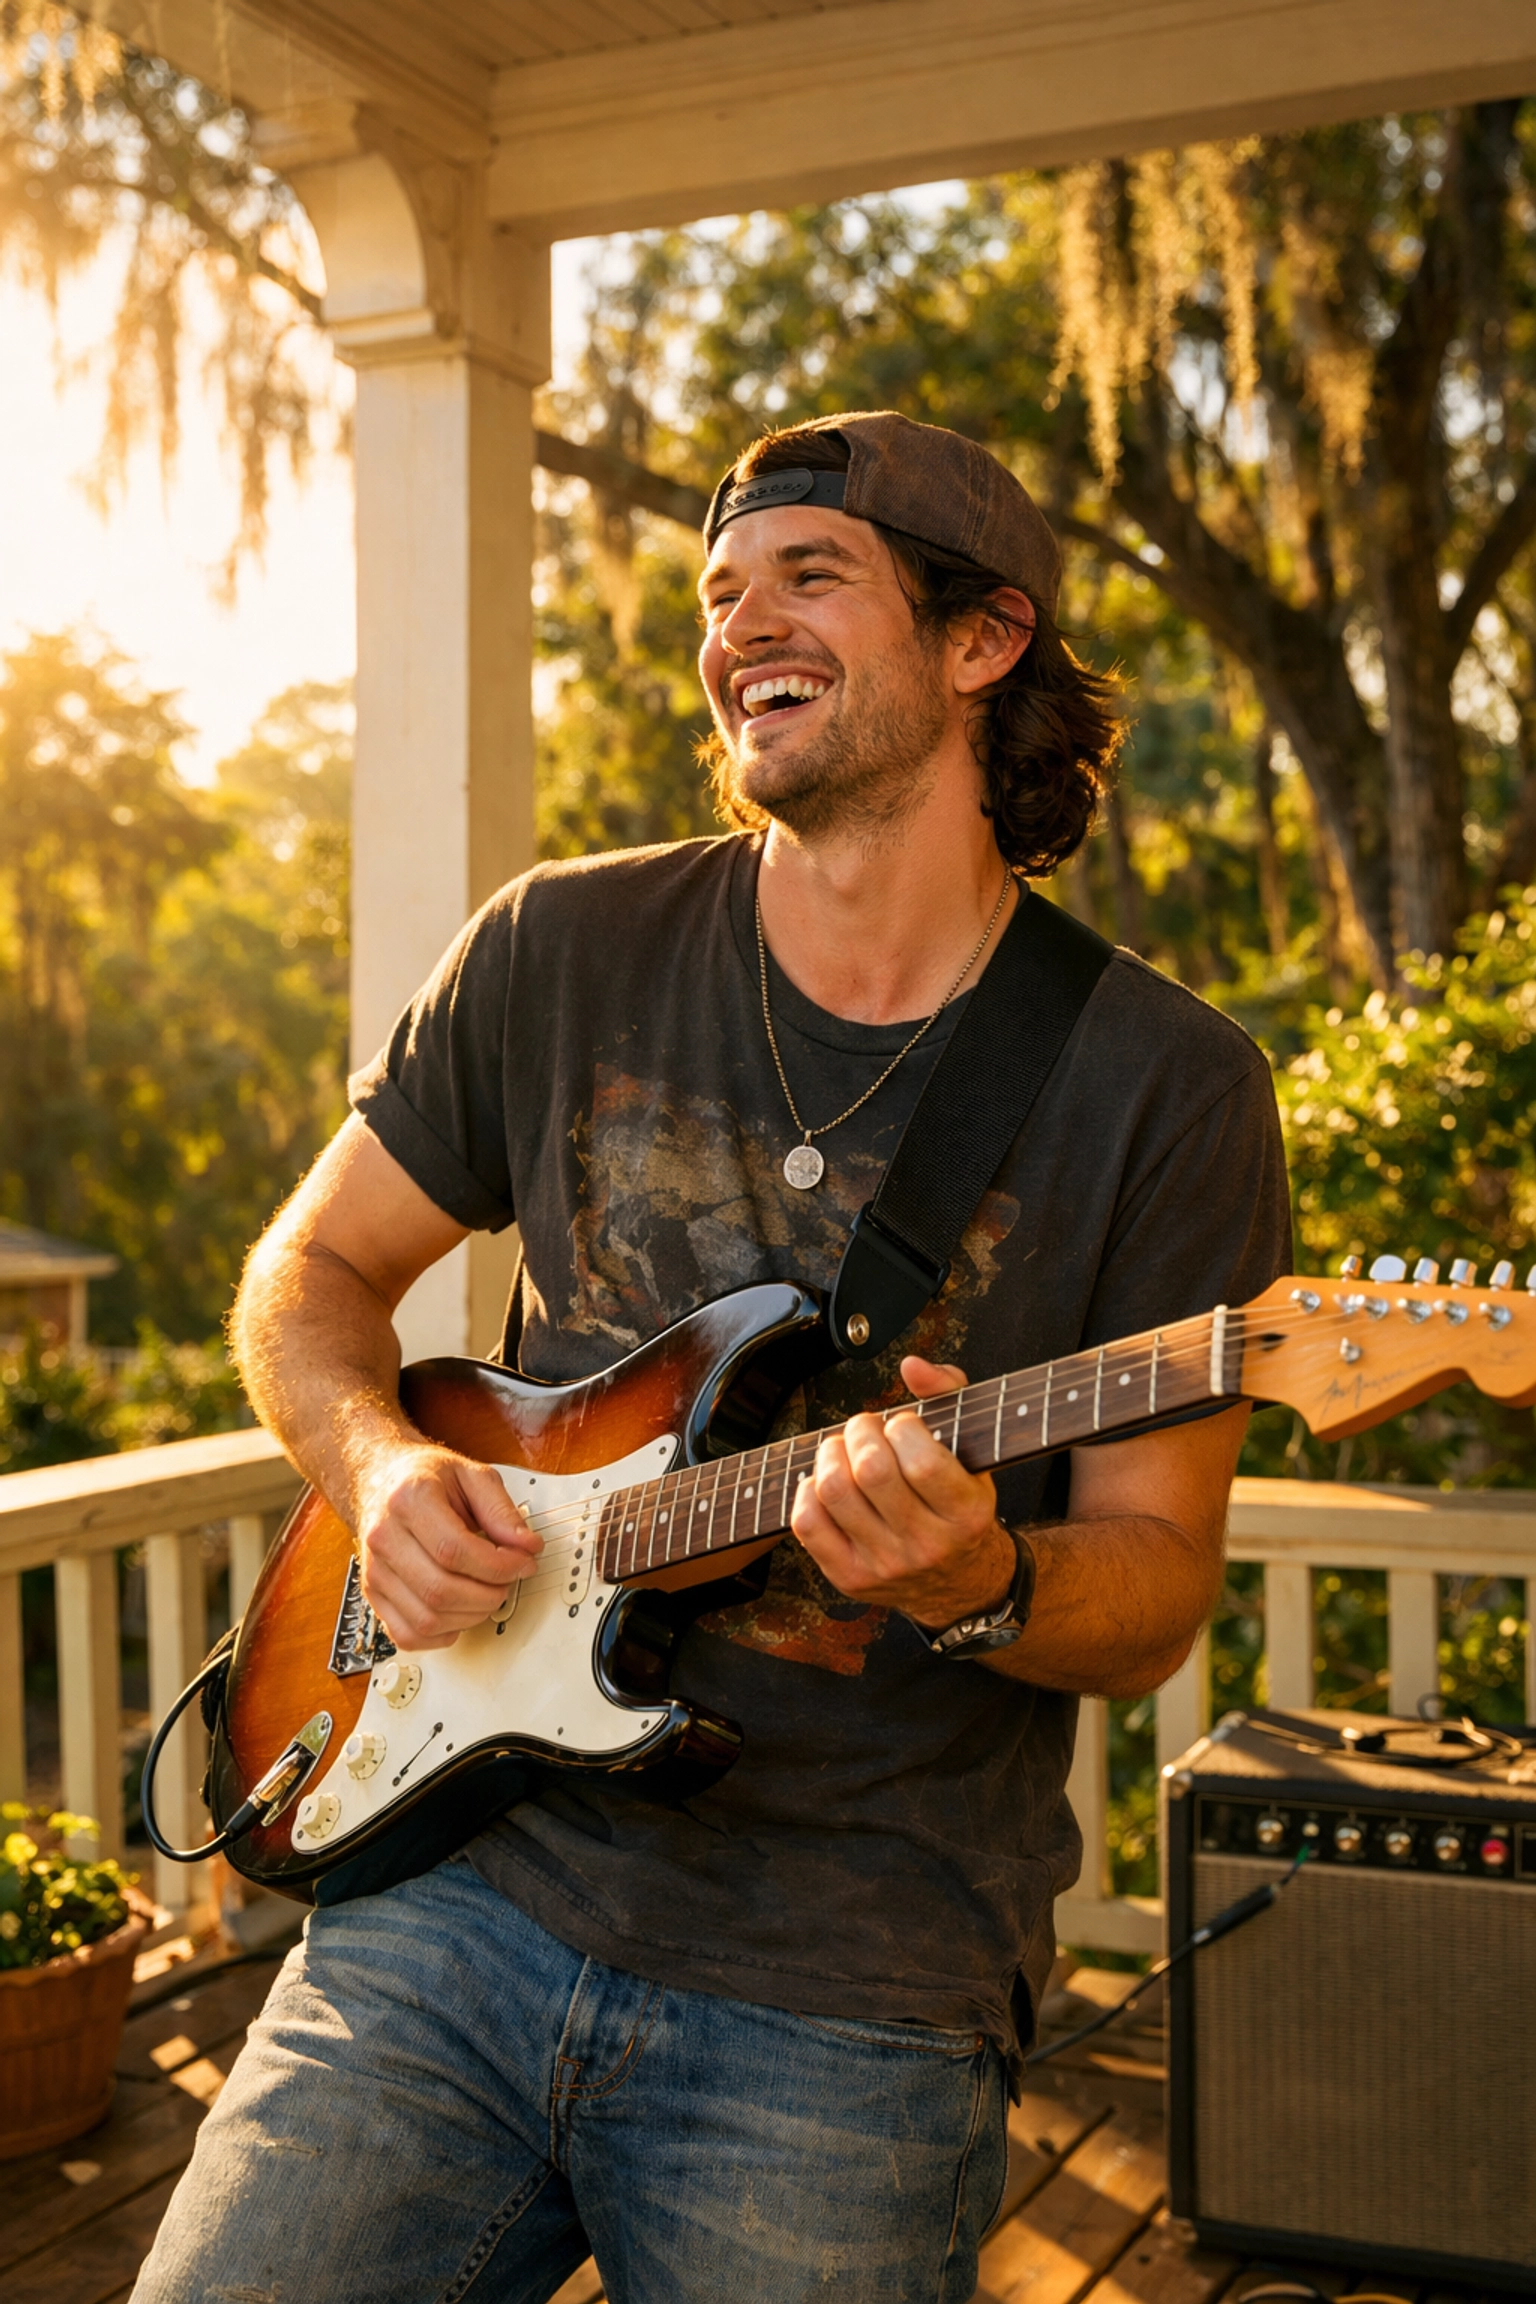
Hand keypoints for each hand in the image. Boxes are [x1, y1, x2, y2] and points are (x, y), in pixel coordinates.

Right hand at [353, 1443, 541, 1650]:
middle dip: (489, 1594)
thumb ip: (501, 1509)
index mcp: (409, 1500)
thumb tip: (526, 1545)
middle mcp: (385, 1537)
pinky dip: (442, 1633)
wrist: (382, 1482)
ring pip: (426, 1619)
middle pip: (440, 1590)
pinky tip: (460, 1612)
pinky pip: (408, 1634)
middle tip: (509, 1580)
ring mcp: (376, 1570)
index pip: (454, 1550)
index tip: (523, 1562)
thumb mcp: (471, 1475)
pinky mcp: (373, 1594)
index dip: (498, 1566)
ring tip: (488, 1593)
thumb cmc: (424, 1478)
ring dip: (471, 1616)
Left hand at [791, 1355, 1015, 1626]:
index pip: (922, 1461)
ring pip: (835, 1491)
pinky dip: (808, 1489)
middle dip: (861, 1431)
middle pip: (872, 1471)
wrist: (957, 1583)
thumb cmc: (958, 1503)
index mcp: (966, 1514)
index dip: (903, 1427)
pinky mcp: (849, 1577)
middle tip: (867, 1429)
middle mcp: (928, 1544)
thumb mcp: (972, 1450)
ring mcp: (886, 1564)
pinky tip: (828, 1481)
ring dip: (831, 1454)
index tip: (903, 1425)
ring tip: (845, 1449)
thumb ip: (949, 1395)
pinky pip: (807, 1523)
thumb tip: (912, 1365)